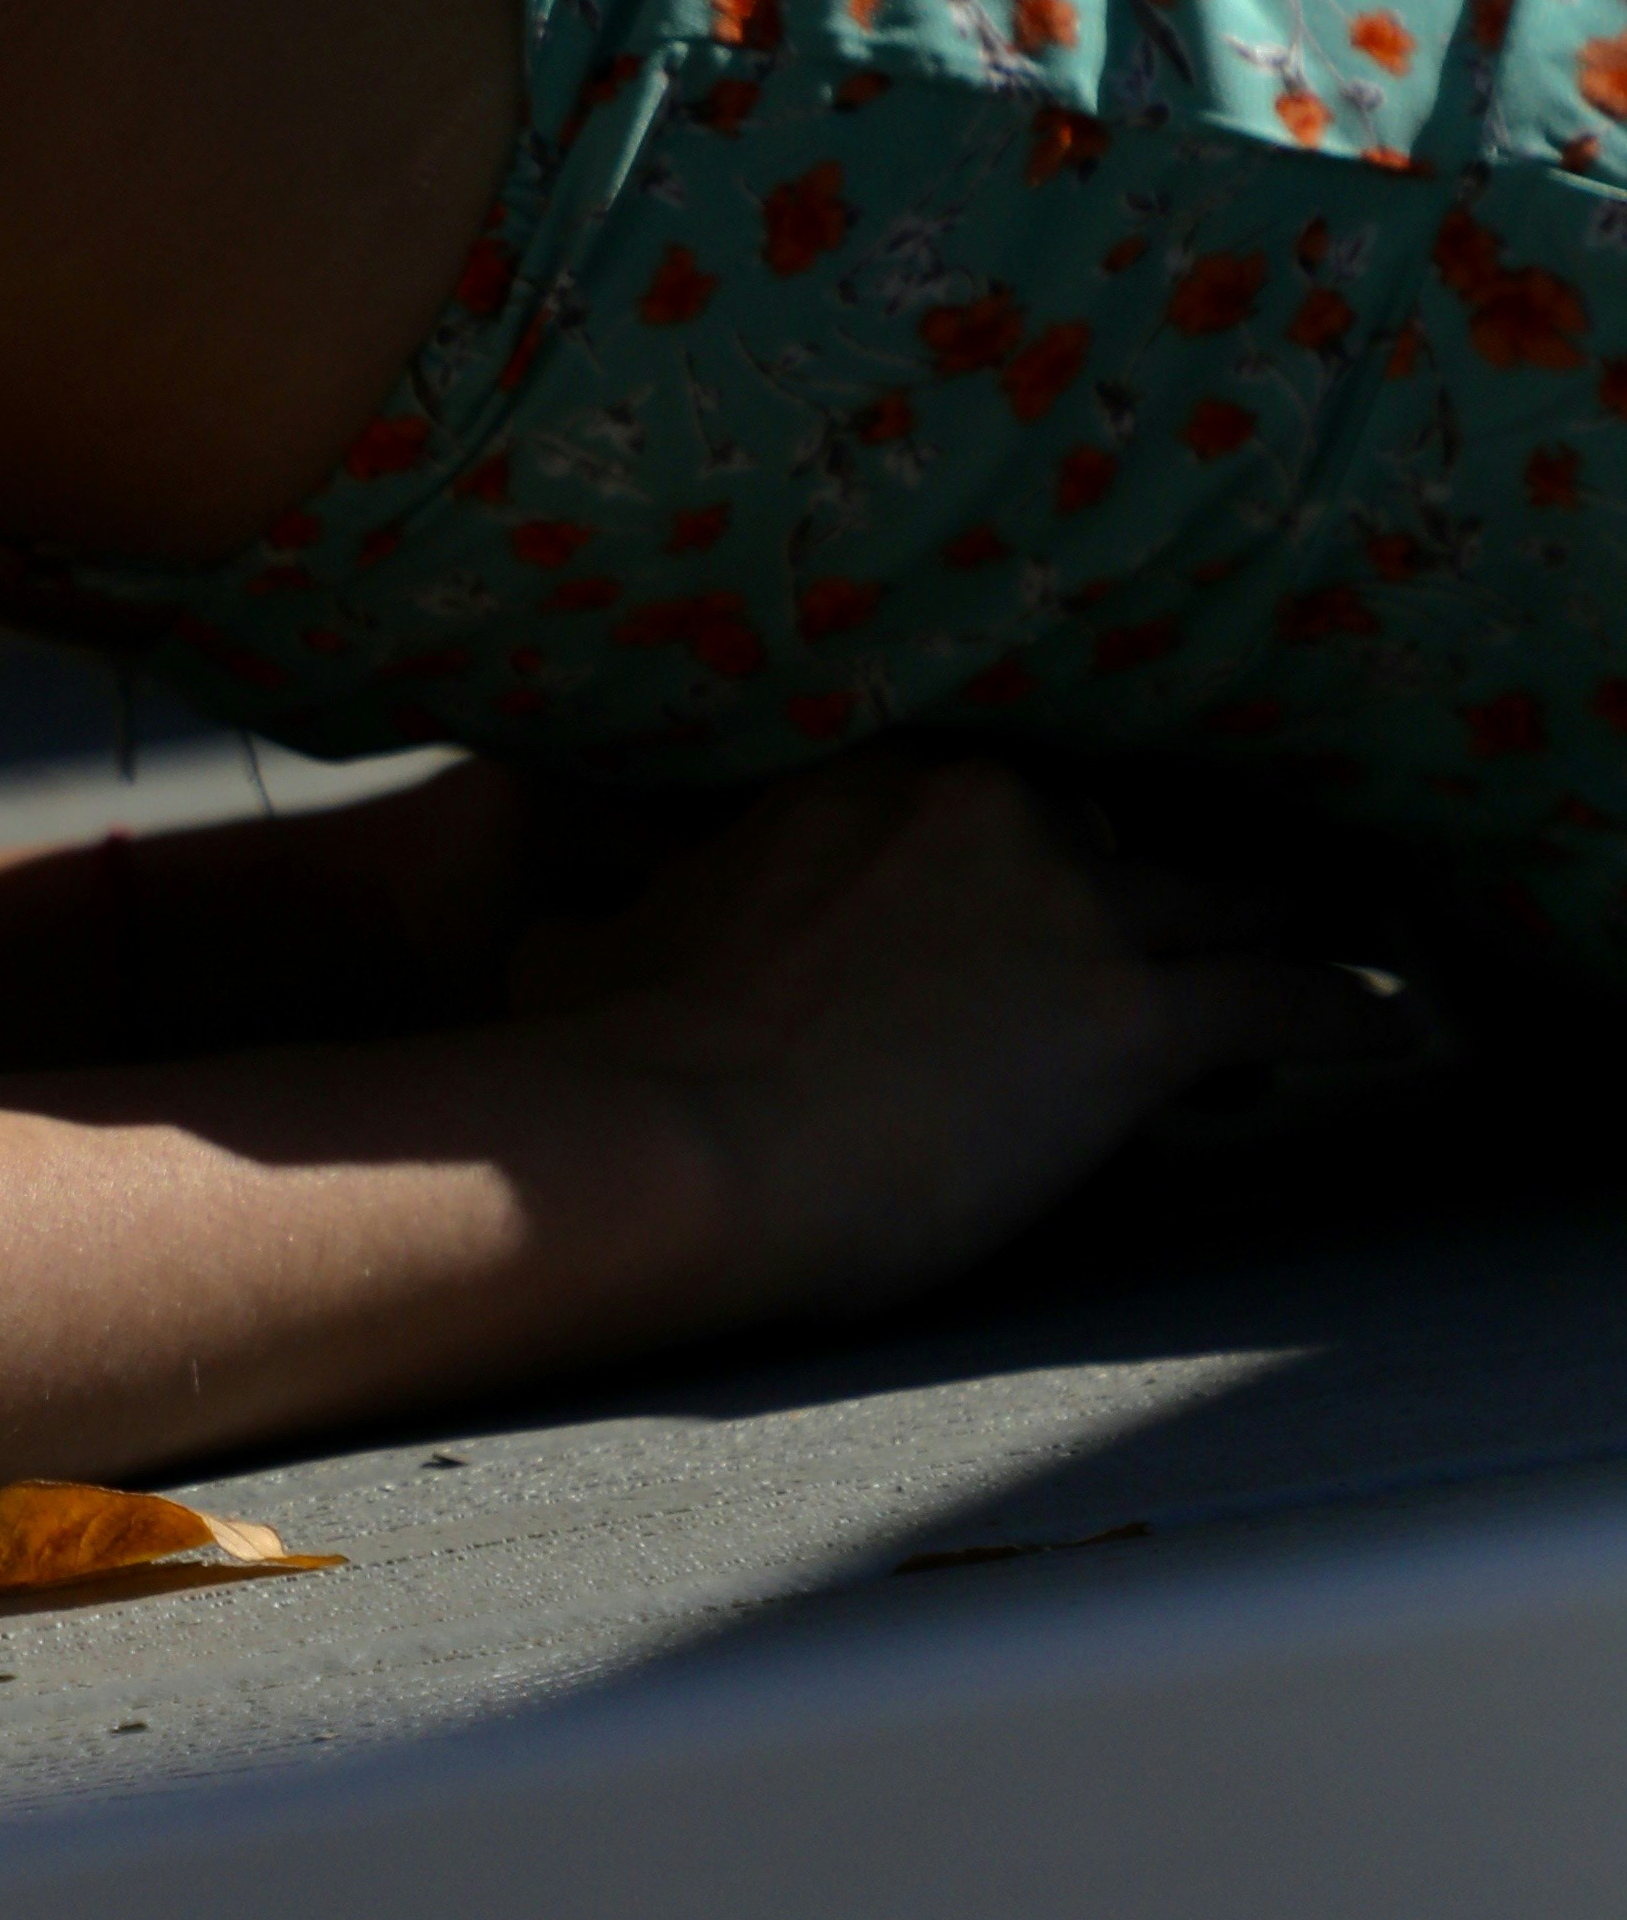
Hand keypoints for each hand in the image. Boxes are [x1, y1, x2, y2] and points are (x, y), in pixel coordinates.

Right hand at [498, 752, 1369, 1322]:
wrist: (665, 1141)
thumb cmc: (600, 1064)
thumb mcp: (579, 943)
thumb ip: (612, 912)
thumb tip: (523, 933)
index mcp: (863, 778)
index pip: (999, 792)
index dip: (1043, 847)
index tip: (1059, 881)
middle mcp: (983, 809)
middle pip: (1124, 828)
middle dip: (1172, 875)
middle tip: (1220, 906)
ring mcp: (1068, 906)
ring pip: (1227, 896)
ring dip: (1279, 927)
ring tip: (1347, 944)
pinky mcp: (1131, 1017)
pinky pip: (1287, 998)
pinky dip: (1349, 1015)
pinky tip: (1396, 1030)